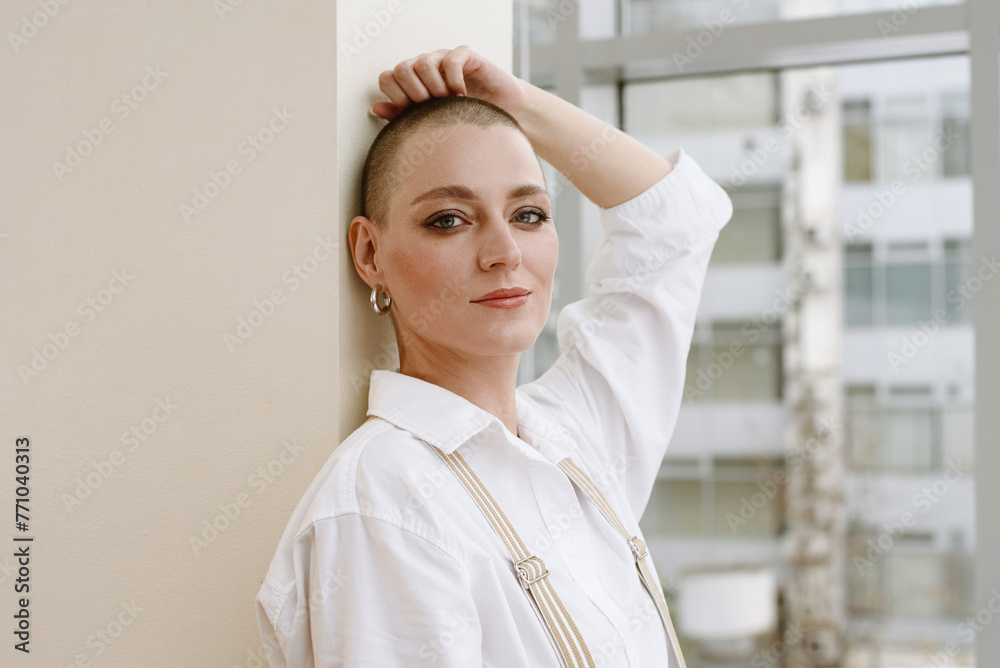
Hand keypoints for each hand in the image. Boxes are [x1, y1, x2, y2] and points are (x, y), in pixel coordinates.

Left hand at [371, 45, 525, 120]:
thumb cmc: (462, 118)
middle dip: (415, 94)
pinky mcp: (466, 55)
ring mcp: (444, 57)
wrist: (499, 115)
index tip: (416, 113)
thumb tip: (375, 108)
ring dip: (435, 89)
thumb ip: (403, 114)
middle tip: (434, 108)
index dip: (398, 98)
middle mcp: (425, 64)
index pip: (388, 78)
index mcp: (412, 79)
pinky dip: (453, 81)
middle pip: (402, 69)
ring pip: (422, 63)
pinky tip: (462, 96)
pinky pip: (450, 61)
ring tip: (449, 103)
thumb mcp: (429, 121)